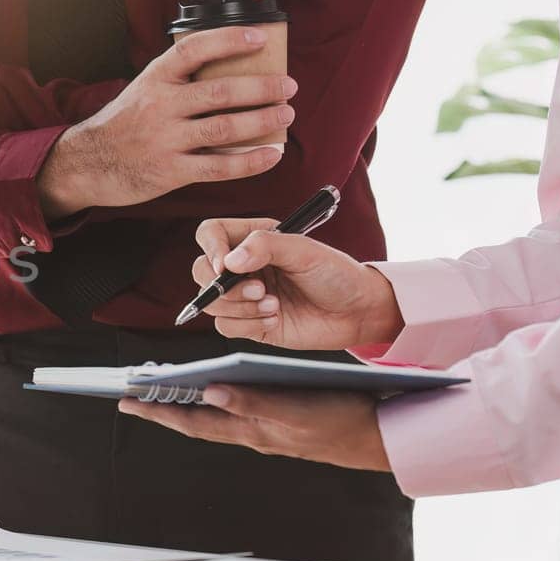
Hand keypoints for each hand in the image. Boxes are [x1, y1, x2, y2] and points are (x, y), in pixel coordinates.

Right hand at [38, 27, 294, 218]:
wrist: (86, 164)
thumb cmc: (123, 125)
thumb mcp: (142, 91)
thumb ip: (178, 82)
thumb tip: (232, 73)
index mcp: (154, 79)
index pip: (194, 50)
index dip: (229, 41)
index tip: (259, 38)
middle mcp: (160, 106)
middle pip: (219, 92)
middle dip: (261, 88)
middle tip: (288, 86)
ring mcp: (165, 139)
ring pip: (224, 128)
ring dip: (262, 121)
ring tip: (286, 115)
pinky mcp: (170, 171)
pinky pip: (218, 167)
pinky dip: (250, 161)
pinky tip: (271, 155)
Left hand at [119, 385, 390, 472]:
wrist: (383, 437)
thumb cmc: (343, 419)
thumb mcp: (296, 410)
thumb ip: (253, 403)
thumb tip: (209, 393)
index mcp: (252, 430)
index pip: (192, 422)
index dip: (157, 412)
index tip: (124, 400)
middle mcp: (253, 433)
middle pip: (197, 421)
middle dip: (162, 408)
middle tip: (129, 395)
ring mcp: (266, 431)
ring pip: (215, 418)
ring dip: (187, 404)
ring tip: (161, 389)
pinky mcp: (281, 423)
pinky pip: (237, 413)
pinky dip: (218, 401)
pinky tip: (214, 388)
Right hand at [191, 219, 404, 349]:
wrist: (357, 312)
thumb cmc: (336, 274)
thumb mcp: (305, 250)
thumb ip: (265, 246)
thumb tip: (229, 261)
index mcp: (253, 240)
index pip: (210, 234)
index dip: (211, 249)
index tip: (225, 266)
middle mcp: (243, 266)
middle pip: (202, 272)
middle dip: (225, 287)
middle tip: (259, 290)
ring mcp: (244, 296)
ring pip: (211, 303)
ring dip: (240, 307)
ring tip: (273, 305)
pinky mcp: (249, 323)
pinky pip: (226, 326)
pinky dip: (248, 325)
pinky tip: (275, 320)